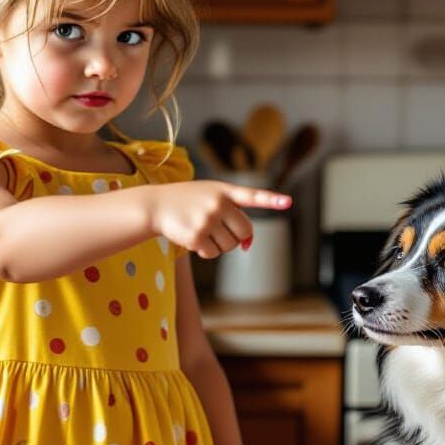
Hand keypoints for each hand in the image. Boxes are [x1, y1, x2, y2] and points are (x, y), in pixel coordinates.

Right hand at [146, 180, 291, 260]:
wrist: (156, 205)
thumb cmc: (188, 201)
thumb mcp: (210, 196)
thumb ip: (233, 213)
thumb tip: (249, 245)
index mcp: (225, 191)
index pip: (252, 196)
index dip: (271, 200)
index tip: (288, 202)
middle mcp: (218, 204)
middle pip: (245, 232)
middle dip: (237, 237)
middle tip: (220, 231)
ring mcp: (207, 220)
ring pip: (230, 246)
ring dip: (219, 244)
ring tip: (202, 230)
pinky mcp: (196, 236)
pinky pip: (213, 253)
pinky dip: (206, 251)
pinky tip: (193, 238)